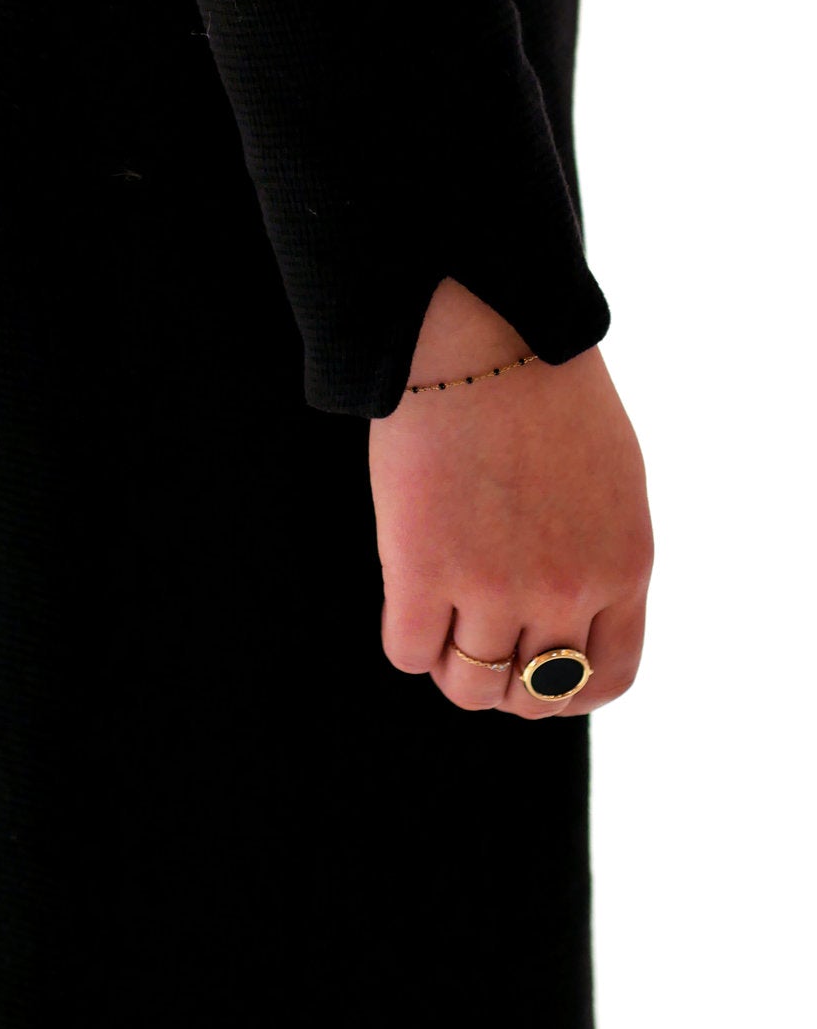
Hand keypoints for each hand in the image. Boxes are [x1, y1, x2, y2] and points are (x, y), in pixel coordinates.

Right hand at [368, 278, 652, 715]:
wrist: (482, 335)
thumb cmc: (543, 390)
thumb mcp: (611, 481)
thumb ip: (601, 553)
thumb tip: (567, 620)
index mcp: (623, 565)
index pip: (606, 677)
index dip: (563, 689)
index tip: (532, 669)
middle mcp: (567, 588)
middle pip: (531, 693)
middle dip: (502, 678)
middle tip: (473, 635)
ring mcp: (495, 586)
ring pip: (467, 684)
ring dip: (449, 659)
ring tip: (437, 610)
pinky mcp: (424, 569)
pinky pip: (408, 652)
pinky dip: (406, 637)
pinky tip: (407, 590)